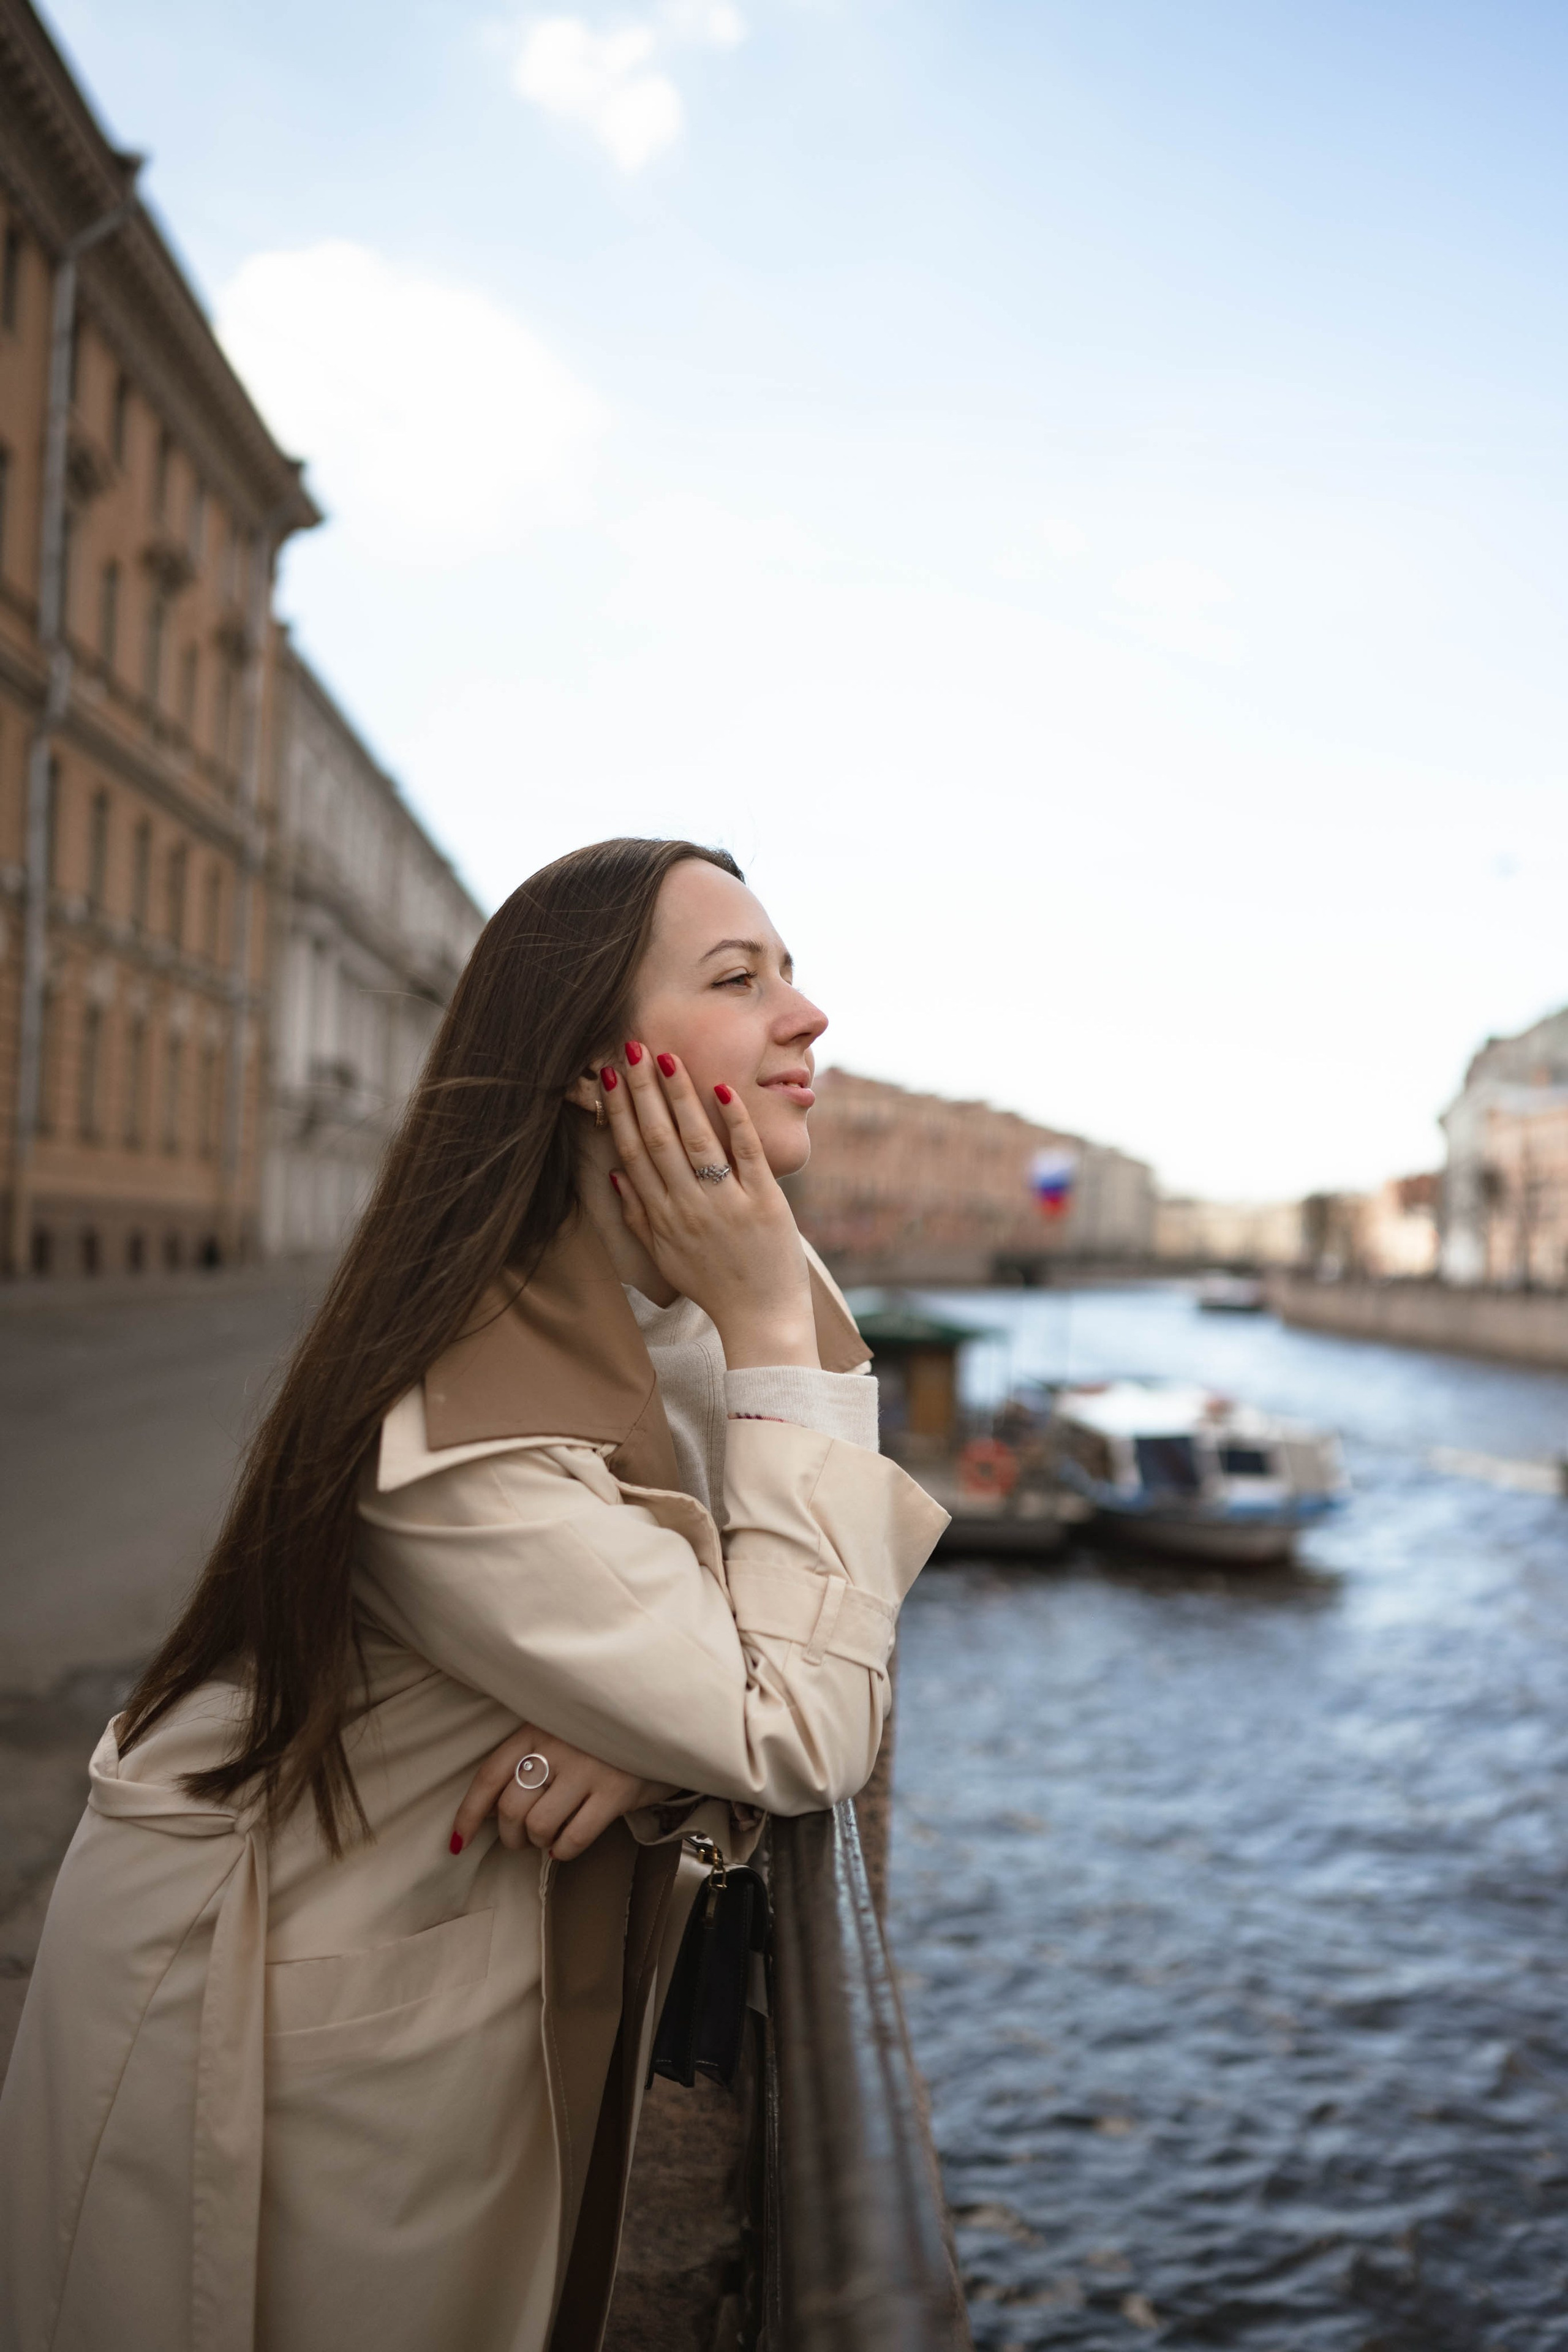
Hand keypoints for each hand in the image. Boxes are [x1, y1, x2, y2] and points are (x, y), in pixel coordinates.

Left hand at [450, 1725, 671, 1860]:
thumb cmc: (602, 1731)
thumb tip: (492, 1810)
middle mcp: (558, 1745)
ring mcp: (588, 1768)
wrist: (664, 1718)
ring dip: (538, 1842)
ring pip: (539, 1826)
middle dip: (510, 1836)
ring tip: (548, 1837)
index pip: (489, 1776)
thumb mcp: (560, 1728)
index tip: (458, 1842)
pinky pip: (573, 1838)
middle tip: (521, 1839)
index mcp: (536, 1726)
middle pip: (510, 1809)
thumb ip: (529, 1757)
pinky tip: (565, 1845)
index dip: (469, 1814)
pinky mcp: (616, 1792)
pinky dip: (563, 1850)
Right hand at [601, 1044, 818, 1368]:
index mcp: (662, 1218)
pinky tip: (722, 1089)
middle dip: (643, 1092)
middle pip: (659, 1140)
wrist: (759, 1320)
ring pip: (698, 1141)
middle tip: (631, 1049)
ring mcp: (726, 1205)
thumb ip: (638, 1217)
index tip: (609, 1077)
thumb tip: (615, 1173)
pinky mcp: (764, 1205)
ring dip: (680, 1097)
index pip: (633, 1154)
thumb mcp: (665, 1258)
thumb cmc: (712, 1286)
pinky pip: (748, 1155)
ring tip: (667, 1058)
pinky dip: (736, 1121)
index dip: (620, 1113)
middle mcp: (688, 1208)